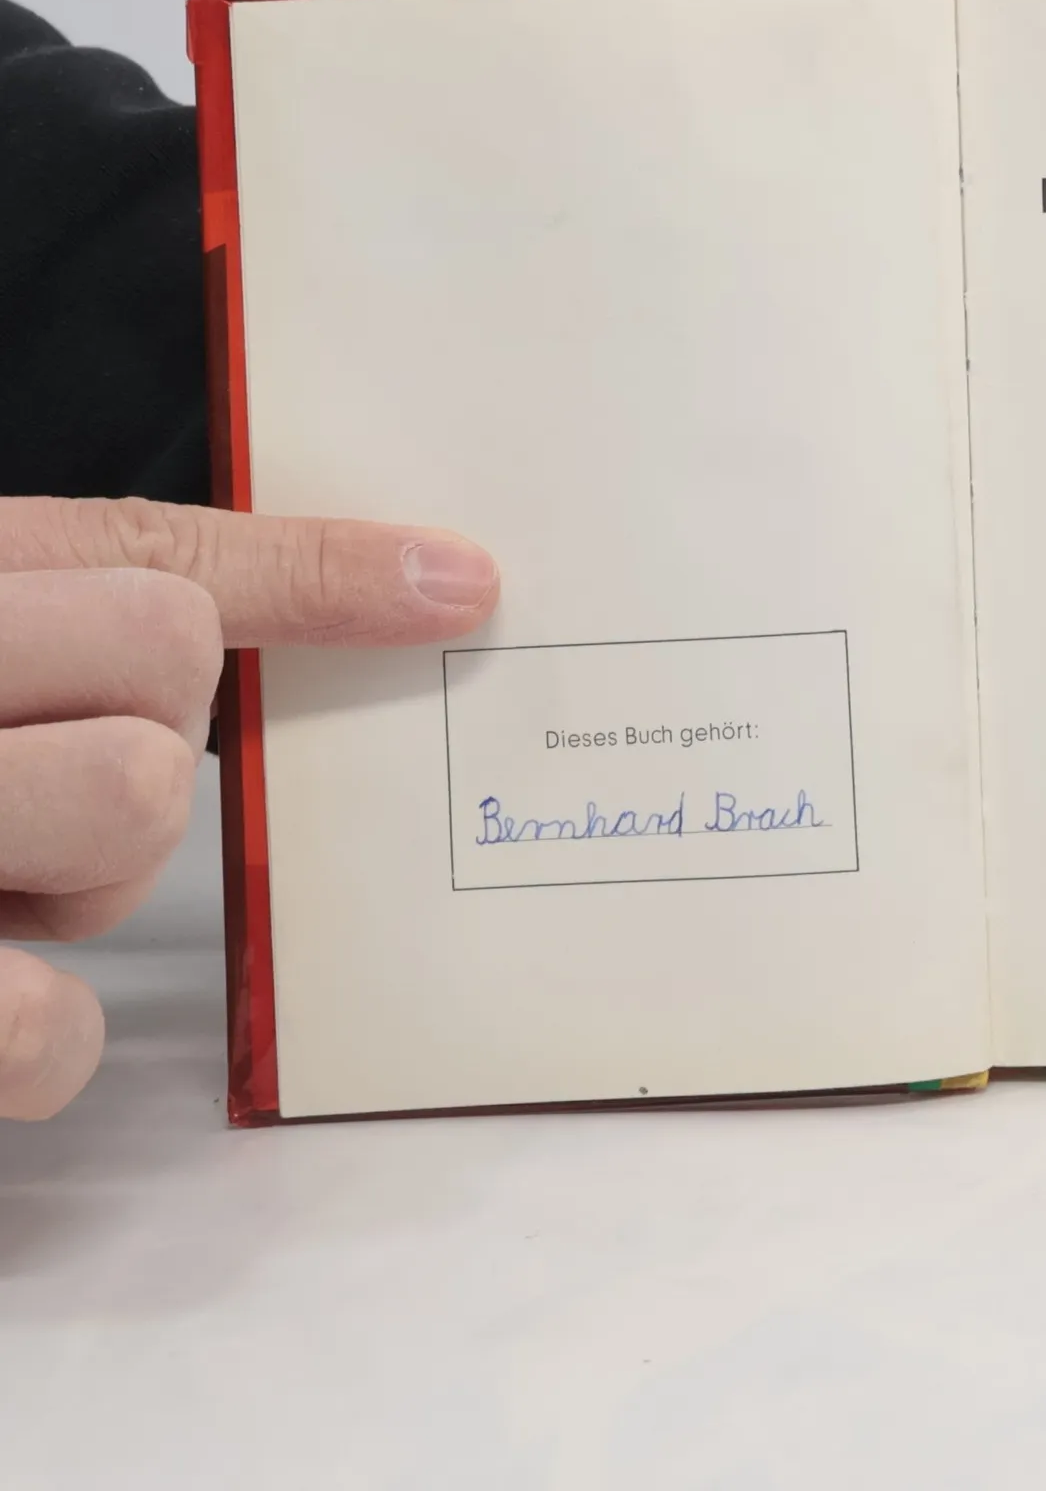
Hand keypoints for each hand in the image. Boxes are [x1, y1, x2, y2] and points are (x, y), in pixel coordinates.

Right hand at [0, 500, 497, 1118]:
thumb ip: (116, 594)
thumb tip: (435, 579)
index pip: (151, 556)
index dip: (318, 572)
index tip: (462, 585)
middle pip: (161, 662)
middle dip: (140, 732)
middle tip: (34, 769)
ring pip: (129, 803)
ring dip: (84, 872)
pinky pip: (50, 1029)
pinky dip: (39, 1030)